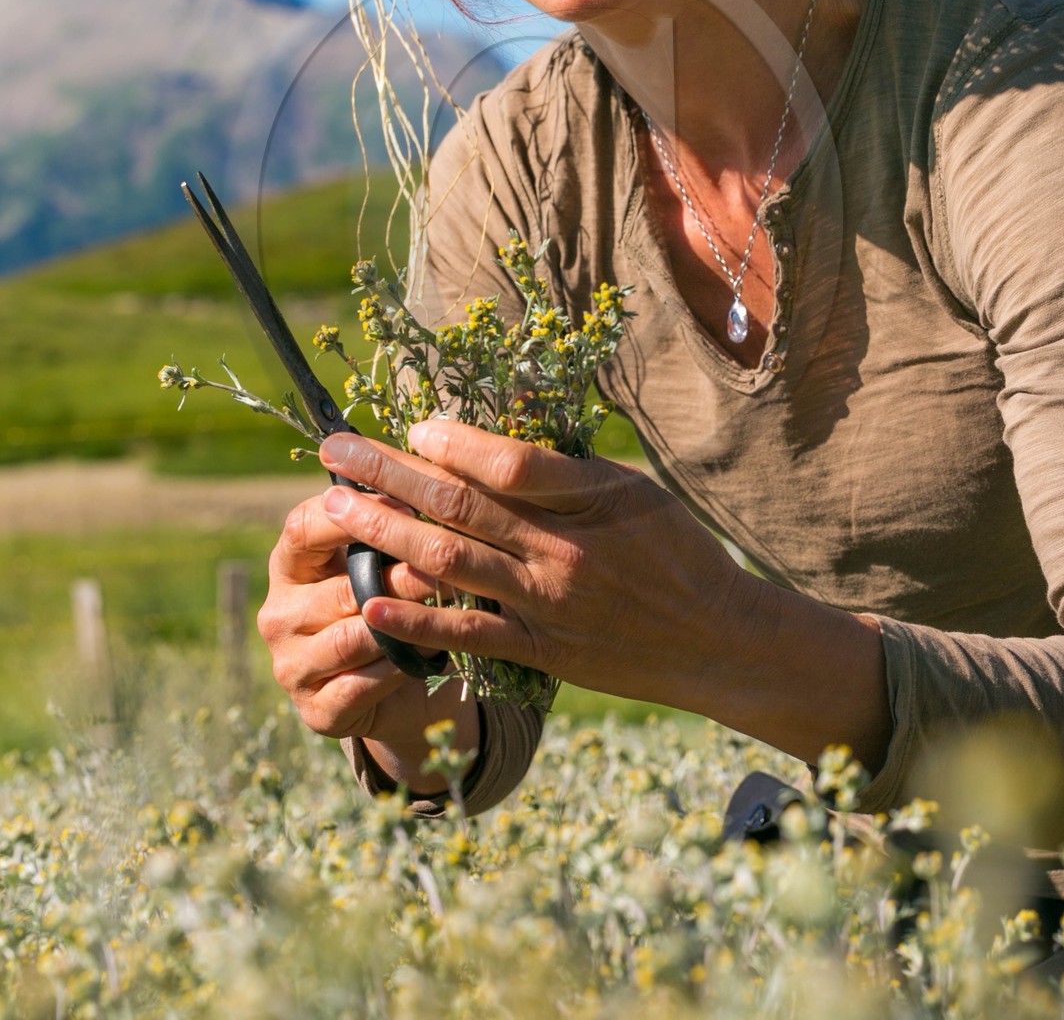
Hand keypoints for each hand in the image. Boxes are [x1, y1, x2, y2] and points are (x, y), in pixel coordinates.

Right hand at [256, 490, 477, 789]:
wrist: (400, 688)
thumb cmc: (392, 602)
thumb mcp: (383, 559)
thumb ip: (388, 523)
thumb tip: (422, 475)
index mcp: (289, 565)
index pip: (302, 527)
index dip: (349, 512)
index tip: (402, 500)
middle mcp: (279, 615)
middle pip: (338, 589)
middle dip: (395, 577)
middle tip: (441, 567)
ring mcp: (292, 666)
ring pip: (351, 639)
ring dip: (401, 625)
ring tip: (442, 610)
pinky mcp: (316, 711)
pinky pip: (363, 684)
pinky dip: (399, 669)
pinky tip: (428, 656)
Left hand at [317, 420, 747, 714]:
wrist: (716, 638)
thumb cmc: (674, 549)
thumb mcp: (632, 490)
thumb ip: (565, 469)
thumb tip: (488, 434)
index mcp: (593, 498)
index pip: (511, 464)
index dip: (455, 443)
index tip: (413, 425)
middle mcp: (564, 550)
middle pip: (461, 506)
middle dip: (389, 474)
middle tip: (334, 450)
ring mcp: (549, 603)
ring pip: (450, 563)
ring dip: (384, 532)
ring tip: (334, 507)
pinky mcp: (543, 650)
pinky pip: (470, 634)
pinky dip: (417, 620)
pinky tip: (371, 604)